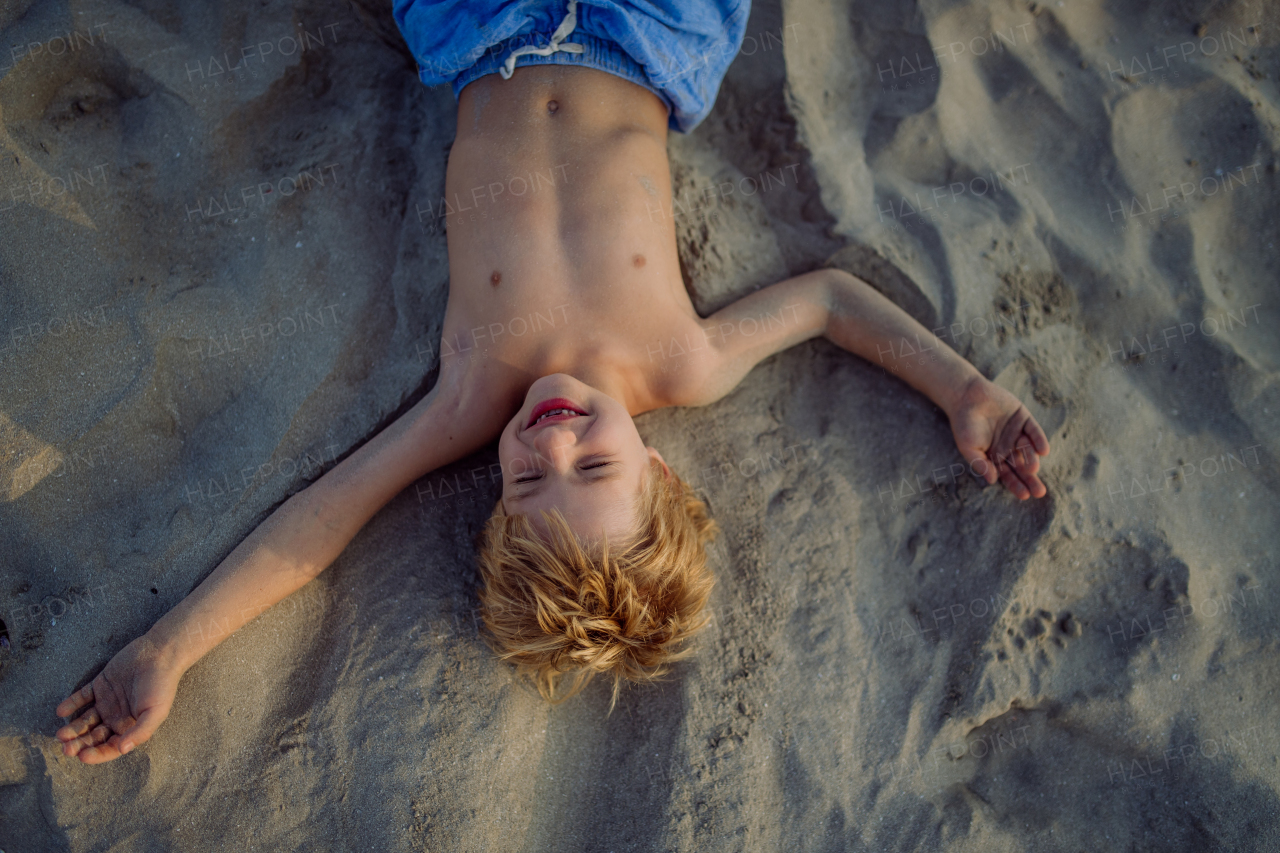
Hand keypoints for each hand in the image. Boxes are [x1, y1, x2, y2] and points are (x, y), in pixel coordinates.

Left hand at [54, 633, 183, 763]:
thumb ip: (140, 732)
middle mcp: (117, 716)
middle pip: (94, 736)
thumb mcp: (156, 712)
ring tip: (60, 734)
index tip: (82, 755)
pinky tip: (62, 711)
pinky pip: (82, 697)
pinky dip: (71, 704)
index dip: (96, 754)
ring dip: (73, 728)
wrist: (160, 653)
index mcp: (130, 726)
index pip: (110, 746)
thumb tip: (122, 749)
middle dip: (80, 744)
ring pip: (86, 720)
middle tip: (66, 748)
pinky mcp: (101, 684)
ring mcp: (107, 701)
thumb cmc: (161, 684)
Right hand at [948, 376, 1050, 499]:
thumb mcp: (969, 447)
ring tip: (1032, 468)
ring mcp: (1017, 433)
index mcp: (995, 456)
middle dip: (1030, 479)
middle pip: (1022, 466)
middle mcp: (1008, 447)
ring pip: (1028, 450)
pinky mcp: (1023, 418)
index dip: (1016, 485)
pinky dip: (1039, 440)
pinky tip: (1043, 451)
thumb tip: (993, 481)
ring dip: (1032, 460)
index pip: (1008, 475)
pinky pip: (1034, 431)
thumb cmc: (963, 424)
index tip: (1025, 495)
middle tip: (1039, 492)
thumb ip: (980, 463)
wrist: (966, 396)